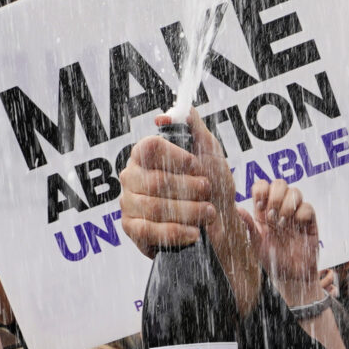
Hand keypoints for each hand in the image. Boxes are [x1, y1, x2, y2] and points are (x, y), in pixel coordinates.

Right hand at [120, 111, 262, 310]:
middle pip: (155, 181)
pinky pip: (149, 231)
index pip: (150, 147)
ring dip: (188, 211)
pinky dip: (175, 232)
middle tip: (208, 191)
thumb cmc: (212, 184)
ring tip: (209, 212)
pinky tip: (193, 232)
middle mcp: (131, 176)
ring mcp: (128, 202)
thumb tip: (165, 116)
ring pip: (155, 207)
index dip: (176, 156)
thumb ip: (192, 126)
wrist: (220, 223)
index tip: (198, 166)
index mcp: (145, 153)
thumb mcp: (208, 150)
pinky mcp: (132, 229)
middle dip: (188, 188)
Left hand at [243, 180, 322, 306]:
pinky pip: (308, 207)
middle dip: (275, 197)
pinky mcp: (310, 221)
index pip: (262, 186)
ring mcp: (296, 213)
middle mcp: (280, 208)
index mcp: (264, 210)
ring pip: (295, 191)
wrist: (291, 275)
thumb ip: (248, 226)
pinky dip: (300, 215)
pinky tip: (296, 227)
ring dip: (287, 206)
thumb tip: (237, 208)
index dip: (261, 190)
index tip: (260, 207)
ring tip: (283, 224)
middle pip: (280, 183)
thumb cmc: (271, 260)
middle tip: (272, 216)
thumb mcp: (256, 244)